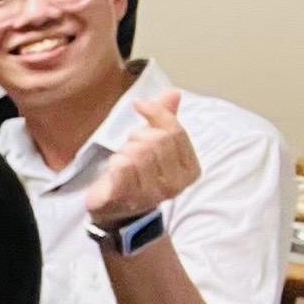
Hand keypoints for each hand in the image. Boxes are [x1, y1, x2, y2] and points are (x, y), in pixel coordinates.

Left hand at [84, 88, 198, 226]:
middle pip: (156, 140)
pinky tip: (114, 171)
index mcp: (189, 169)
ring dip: (124, 151)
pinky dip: (115, 162)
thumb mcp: (155, 145)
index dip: (156, 114)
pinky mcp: (128, 198)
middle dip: (138, 136)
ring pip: (138, 152)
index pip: (176, 131)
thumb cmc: (137, 174)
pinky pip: (122, 167)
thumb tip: (173, 93)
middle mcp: (175, 184)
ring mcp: (152, 194)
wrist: (117, 210)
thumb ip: (165, 119)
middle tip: (130, 147)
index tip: (140, 105)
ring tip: (123, 161)